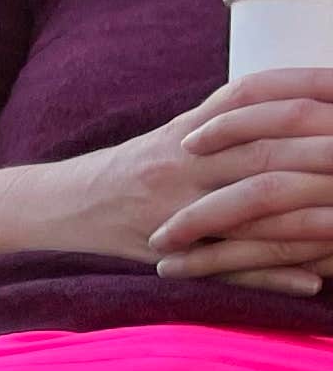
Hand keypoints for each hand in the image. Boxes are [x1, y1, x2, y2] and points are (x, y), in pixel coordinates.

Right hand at [129, 69, 332, 294]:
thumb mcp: (182, 129)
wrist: (62, 204)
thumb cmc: (136, 167)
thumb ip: (239, 117)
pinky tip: (311, 281)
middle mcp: (182, 163)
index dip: (308, 90)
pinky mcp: (165, 254)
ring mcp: (173, 209)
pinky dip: (270, 275)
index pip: (256, 95)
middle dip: (323, 153)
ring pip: (249, 210)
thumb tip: (308, 101)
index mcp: (192, 128)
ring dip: (309, 218)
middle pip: (264, 152)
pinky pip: (223, 267)